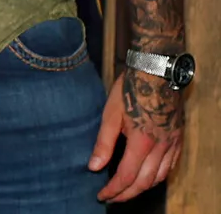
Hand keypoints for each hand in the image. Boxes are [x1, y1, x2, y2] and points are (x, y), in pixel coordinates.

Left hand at [89, 67, 183, 202]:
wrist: (156, 73)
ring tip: (126, 191)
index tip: (101, 195)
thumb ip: (103, 143)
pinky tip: (147, 177)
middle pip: (144, 182)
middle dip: (126, 194)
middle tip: (111, 198)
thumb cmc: (129, 90)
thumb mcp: (110, 114)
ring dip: (142, 188)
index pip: (127, 176)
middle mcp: (161, 147)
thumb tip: (93, 167)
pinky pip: (170, 167)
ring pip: (159, 177)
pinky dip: (158, 177)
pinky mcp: (178, 140)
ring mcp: (172, 145)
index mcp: (142, 142)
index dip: (113, 190)